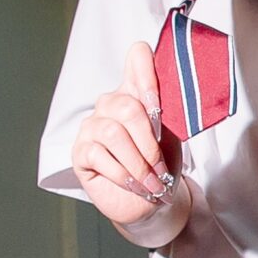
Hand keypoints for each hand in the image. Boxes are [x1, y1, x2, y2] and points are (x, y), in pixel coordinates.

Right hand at [72, 42, 181, 227]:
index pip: (138, 57)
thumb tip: (177, 103)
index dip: (148, 71)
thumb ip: (171, 115)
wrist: (150, 200)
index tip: (159, 103)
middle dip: (150, 142)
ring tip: (152, 182)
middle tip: (161, 167)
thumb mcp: (174, 137)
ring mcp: (92, 126)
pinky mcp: (80, 152)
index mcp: (136, 92)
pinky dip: (124, 175)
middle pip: (128, 106)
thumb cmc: (162, 165)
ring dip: (138, 163)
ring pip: (114, 134)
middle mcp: (110, 104)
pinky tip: (135, 185)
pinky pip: (100, 157)